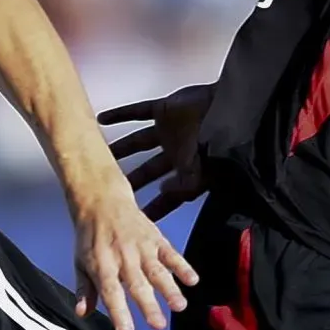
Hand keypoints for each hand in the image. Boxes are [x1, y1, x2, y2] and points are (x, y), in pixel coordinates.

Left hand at [70, 174, 198, 329]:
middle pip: (136, 285)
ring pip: (157, 271)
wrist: (102, 201)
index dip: (119, 313)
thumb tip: (82, 313)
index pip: (110, 293)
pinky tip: (192, 280)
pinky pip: (171, 253)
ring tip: (180, 307)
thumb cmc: (91, 237)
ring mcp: (141, 248)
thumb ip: (84, 289)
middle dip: (148, 306)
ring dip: (169, 289)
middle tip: (158, 326)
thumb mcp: (80, 262)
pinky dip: (182, 266)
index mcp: (101, 265)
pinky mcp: (155, 239)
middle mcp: (123, 258)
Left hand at [100, 83, 214, 221]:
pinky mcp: (166, 109)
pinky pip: (138, 112)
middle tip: (107, 189)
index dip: (155, 207)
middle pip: (148, 170)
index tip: (137, 220)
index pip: (168, 194)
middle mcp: (177, 151)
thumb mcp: (203, 174)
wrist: (229, 109)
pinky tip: (102, 118)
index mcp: (189, 169)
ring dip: (121, 149)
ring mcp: (170, 130)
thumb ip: (183, 188)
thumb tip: (162, 193)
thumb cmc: (221, 143)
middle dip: (131, 180)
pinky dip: (120, 114)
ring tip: (100, 155)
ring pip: (138, 142)